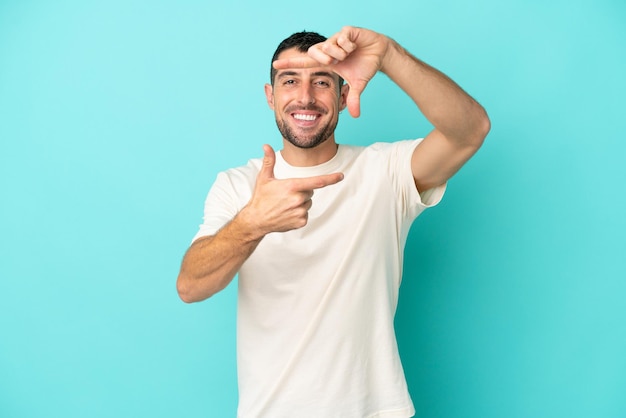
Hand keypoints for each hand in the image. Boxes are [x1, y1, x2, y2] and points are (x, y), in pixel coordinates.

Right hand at [243, 144, 343, 234]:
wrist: (256, 220)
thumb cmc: (261, 198)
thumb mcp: (264, 178)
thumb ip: (269, 161)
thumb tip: (266, 146)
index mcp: (292, 186)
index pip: (316, 181)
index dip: (330, 178)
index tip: (341, 176)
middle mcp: (298, 199)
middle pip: (310, 191)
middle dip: (301, 191)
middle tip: (286, 195)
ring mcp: (300, 211)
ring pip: (308, 203)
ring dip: (300, 203)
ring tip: (285, 205)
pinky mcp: (301, 222)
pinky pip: (306, 214)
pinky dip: (299, 213)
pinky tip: (287, 213)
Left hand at [272, 26, 391, 117]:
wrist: (380, 53)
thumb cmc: (365, 66)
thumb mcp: (358, 84)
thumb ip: (353, 98)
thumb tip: (355, 116)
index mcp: (327, 61)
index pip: (304, 62)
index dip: (290, 63)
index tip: (274, 65)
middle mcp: (328, 49)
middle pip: (314, 52)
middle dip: (326, 59)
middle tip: (337, 62)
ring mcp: (336, 39)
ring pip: (329, 46)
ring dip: (341, 53)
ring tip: (350, 54)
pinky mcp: (346, 31)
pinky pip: (342, 38)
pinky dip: (349, 45)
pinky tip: (355, 46)